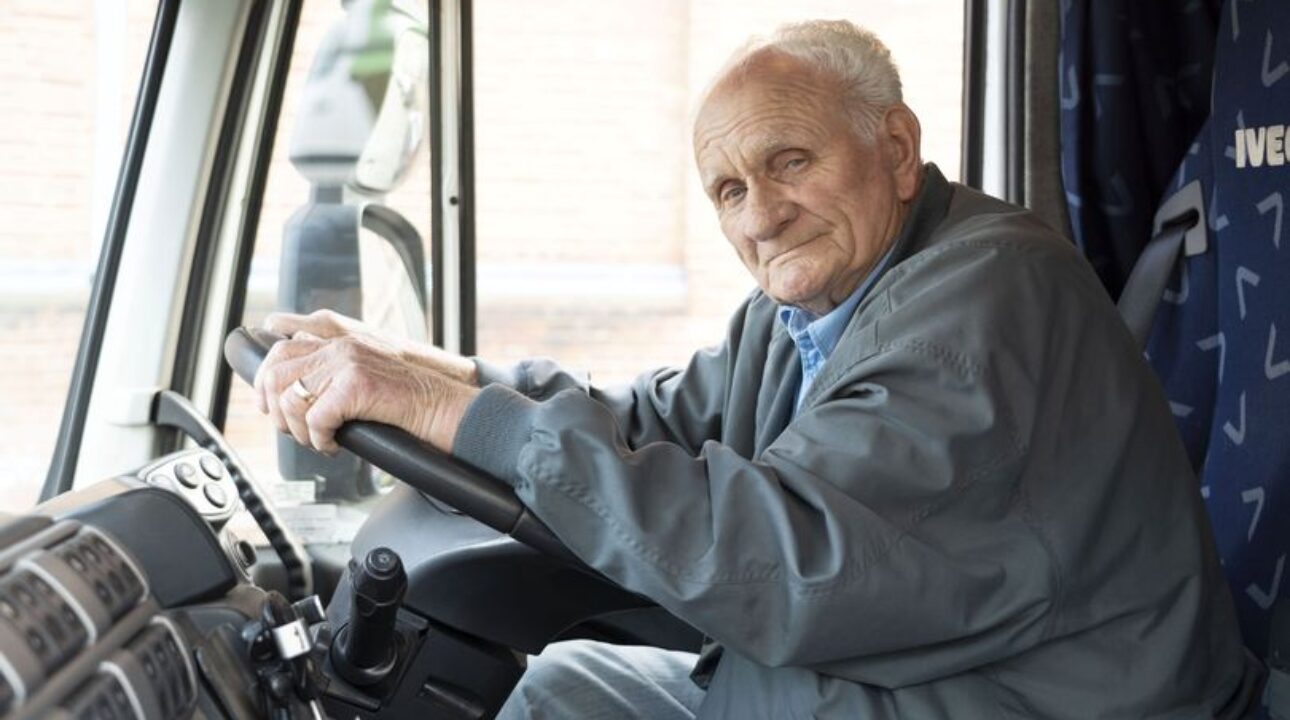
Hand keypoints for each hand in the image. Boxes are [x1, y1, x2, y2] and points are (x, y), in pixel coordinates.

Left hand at [253, 321, 479, 455]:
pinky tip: (335, 445)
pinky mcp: (357, 384)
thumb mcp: (364, 378)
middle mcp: (340, 346)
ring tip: (319, 440)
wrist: (442, 406)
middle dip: (276, 410)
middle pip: (275, 373)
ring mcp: (348, 362)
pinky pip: (316, 418)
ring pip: (291, 399)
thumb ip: (332, 374)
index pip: (279, 349)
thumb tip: (293, 394)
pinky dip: (320, 440)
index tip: (270, 407)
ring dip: (300, 430)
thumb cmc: (407, 402)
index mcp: (340, 341)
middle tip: (295, 431)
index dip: (266, 382)